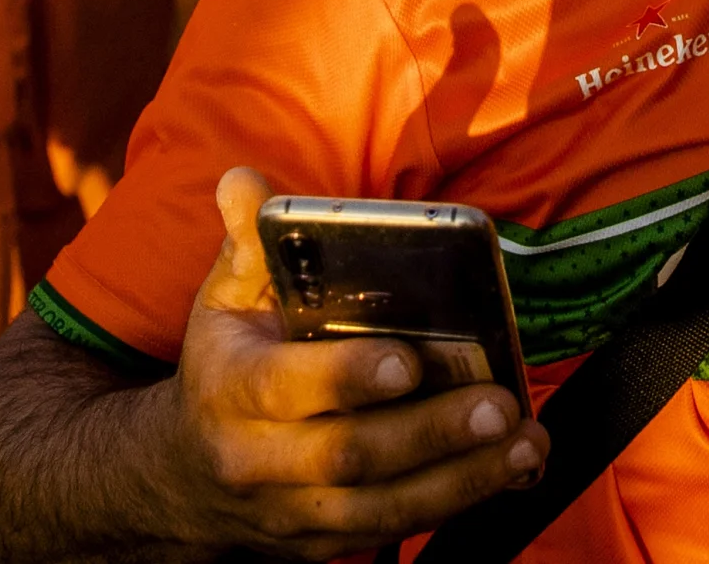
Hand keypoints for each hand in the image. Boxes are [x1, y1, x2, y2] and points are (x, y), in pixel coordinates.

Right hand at [129, 167, 544, 559]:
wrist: (182, 476)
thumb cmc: (224, 366)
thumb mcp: (224, 299)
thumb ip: (246, 242)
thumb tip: (241, 182)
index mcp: (232, 389)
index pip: (289, 388)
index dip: (349, 377)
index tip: (410, 359)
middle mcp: (258, 462)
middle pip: (350, 457)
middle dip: (430, 432)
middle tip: (500, 403)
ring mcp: (294, 514)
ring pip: (383, 509)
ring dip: (462, 479)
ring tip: (525, 442)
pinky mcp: (327, 544)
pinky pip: (397, 530)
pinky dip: (458, 503)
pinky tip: (513, 472)